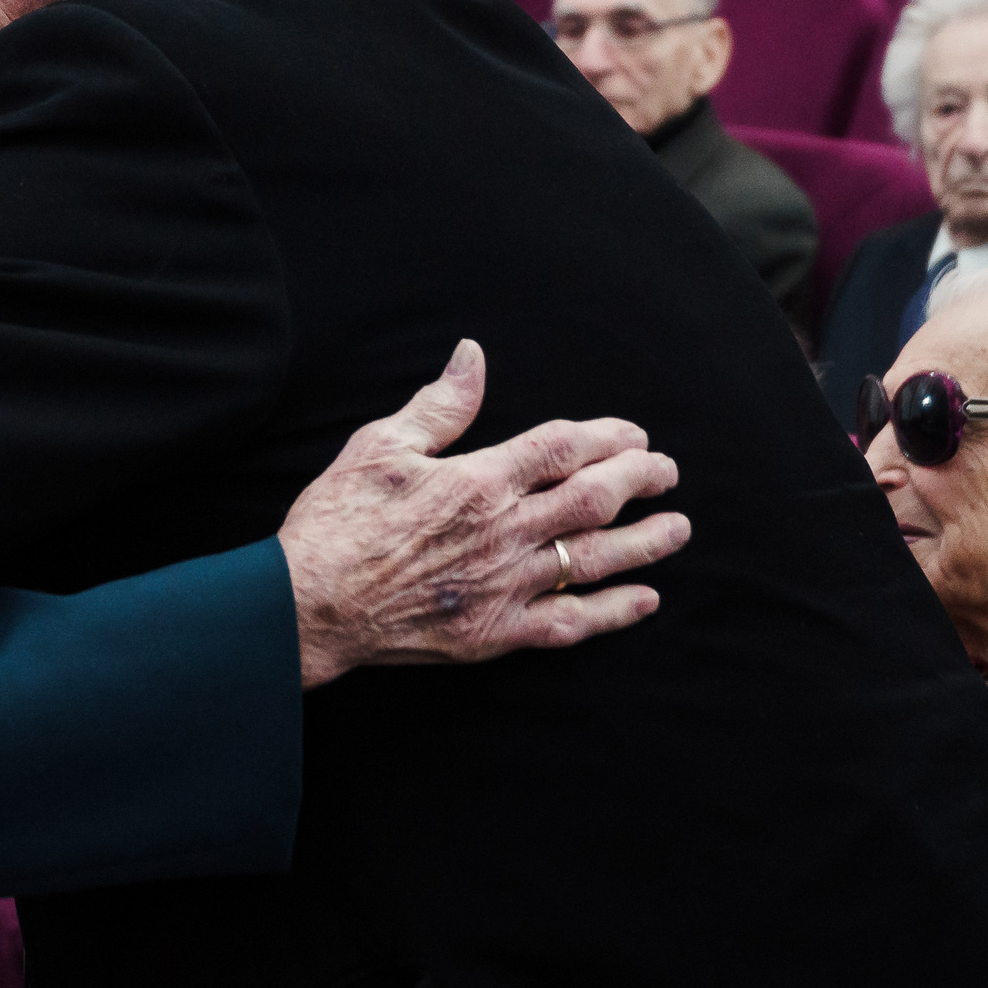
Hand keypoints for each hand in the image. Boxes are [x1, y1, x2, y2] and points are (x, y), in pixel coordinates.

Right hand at [279, 341, 687, 686]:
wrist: (310, 603)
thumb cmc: (338, 520)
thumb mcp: (380, 445)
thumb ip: (440, 405)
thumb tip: (473, 355)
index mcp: (478, 481)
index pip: (561, 449)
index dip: (605, 438)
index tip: (633, 436)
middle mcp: (502, 532)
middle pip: (592, 501)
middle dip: (639, 482)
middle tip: (667, 473)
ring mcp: (503, 586)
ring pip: (594, 561)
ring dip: (644, 544)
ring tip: (678, 529)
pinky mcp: (494, 633)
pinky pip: (569, 623)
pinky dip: (612, 612)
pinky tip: (643, 601)